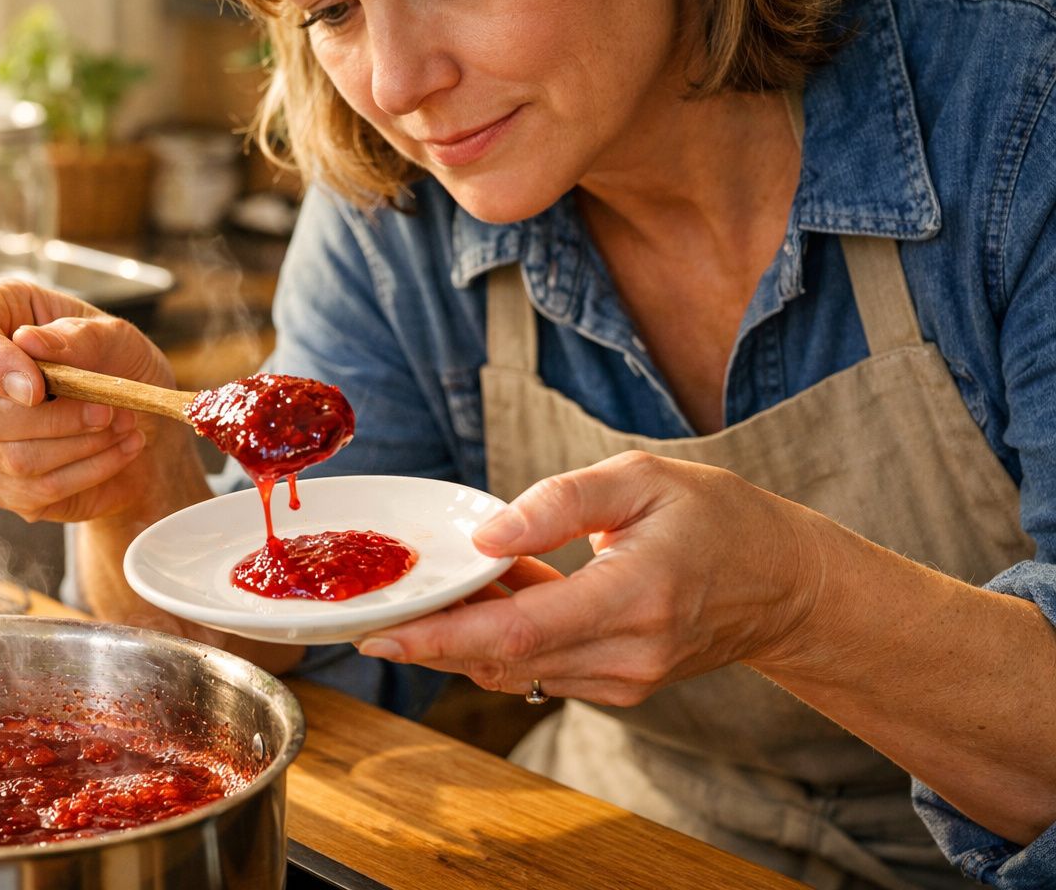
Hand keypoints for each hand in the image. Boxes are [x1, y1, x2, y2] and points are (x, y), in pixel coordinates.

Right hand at [0, 277, 182, 522]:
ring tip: (125, 426)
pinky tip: (123, 449)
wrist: (138, 417)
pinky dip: (89, 472)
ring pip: (11, 457)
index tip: (37, 388)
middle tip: (107, 411)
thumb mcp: (112, 336)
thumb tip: (29, 342)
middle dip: (53, 419)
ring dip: (80, 446)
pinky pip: (34, 490)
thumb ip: (74, 337)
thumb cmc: (114, 362)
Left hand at [357, 451, 826, 705]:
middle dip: (437, 635)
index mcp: (634, 597)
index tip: (381, 637)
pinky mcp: (621, 686)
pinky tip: (502, 595)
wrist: (784, 582)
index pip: (519, 632)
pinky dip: (506, 639)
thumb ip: (559, 503)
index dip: (442, 638)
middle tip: (391, 600)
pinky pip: (542, 668)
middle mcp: (629, 654)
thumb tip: (487, 535)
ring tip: (454, 584)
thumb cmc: (717, 518)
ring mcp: (626, 680)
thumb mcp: (641, 479)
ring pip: (516, 669)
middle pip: (504, 659)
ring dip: (470, 634)